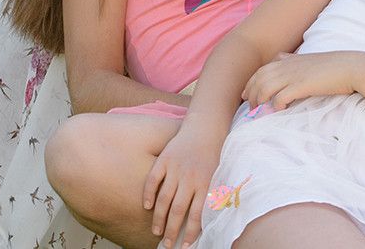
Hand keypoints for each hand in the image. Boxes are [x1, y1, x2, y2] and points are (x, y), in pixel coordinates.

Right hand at [143, 121, 224, 248]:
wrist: (205, 127)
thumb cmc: (213, 155)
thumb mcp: (218, 175)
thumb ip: (212, 197)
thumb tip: (209, 222)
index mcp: (205, 183)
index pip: (197, 215)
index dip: (189, 233)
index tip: (184, 246)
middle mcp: (190, 177)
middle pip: (178, 210)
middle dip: (172, 230)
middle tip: (167, 244)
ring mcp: (176, 167)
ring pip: (164, 198)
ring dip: (159, 217)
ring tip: (156, 231)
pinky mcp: (165, 159)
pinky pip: (153, 179)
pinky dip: (148, 193)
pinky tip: (146, 206)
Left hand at [242, 51, 361, 110]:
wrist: (352, 67)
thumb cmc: (334, 67)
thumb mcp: (311, 62)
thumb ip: (297, 64)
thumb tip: (286, 72)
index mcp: (291, 59)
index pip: (263, 68)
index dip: (252, 80)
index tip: (247, 93)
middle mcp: (289, 65)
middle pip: (260, 77)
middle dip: (251, 91)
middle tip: (249, 105)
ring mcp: (294, 74)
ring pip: (266, 86)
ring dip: (259, 99)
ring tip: (258, 110)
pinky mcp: (302, 85)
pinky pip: (280, 96)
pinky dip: (275, 104)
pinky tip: (277, 110)